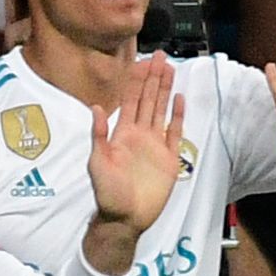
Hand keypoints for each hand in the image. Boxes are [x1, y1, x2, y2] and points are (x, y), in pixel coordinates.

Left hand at [83, 49, 188, 235]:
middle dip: (153, 77)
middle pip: (148, 99)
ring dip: (165, 90)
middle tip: (160, 56)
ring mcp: (155, 145)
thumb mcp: (97, 162)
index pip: (130, 100)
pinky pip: (174, 133)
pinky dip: (177, 116)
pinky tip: (180, 100)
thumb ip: (98, 135)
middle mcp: (139, 134)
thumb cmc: (107, 193)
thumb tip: (95, 107)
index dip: (136, 80)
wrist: (125, 218)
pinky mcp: (169, 159)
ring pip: (161, 110)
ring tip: (171, 69)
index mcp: (121, 133)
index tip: (141, 61)